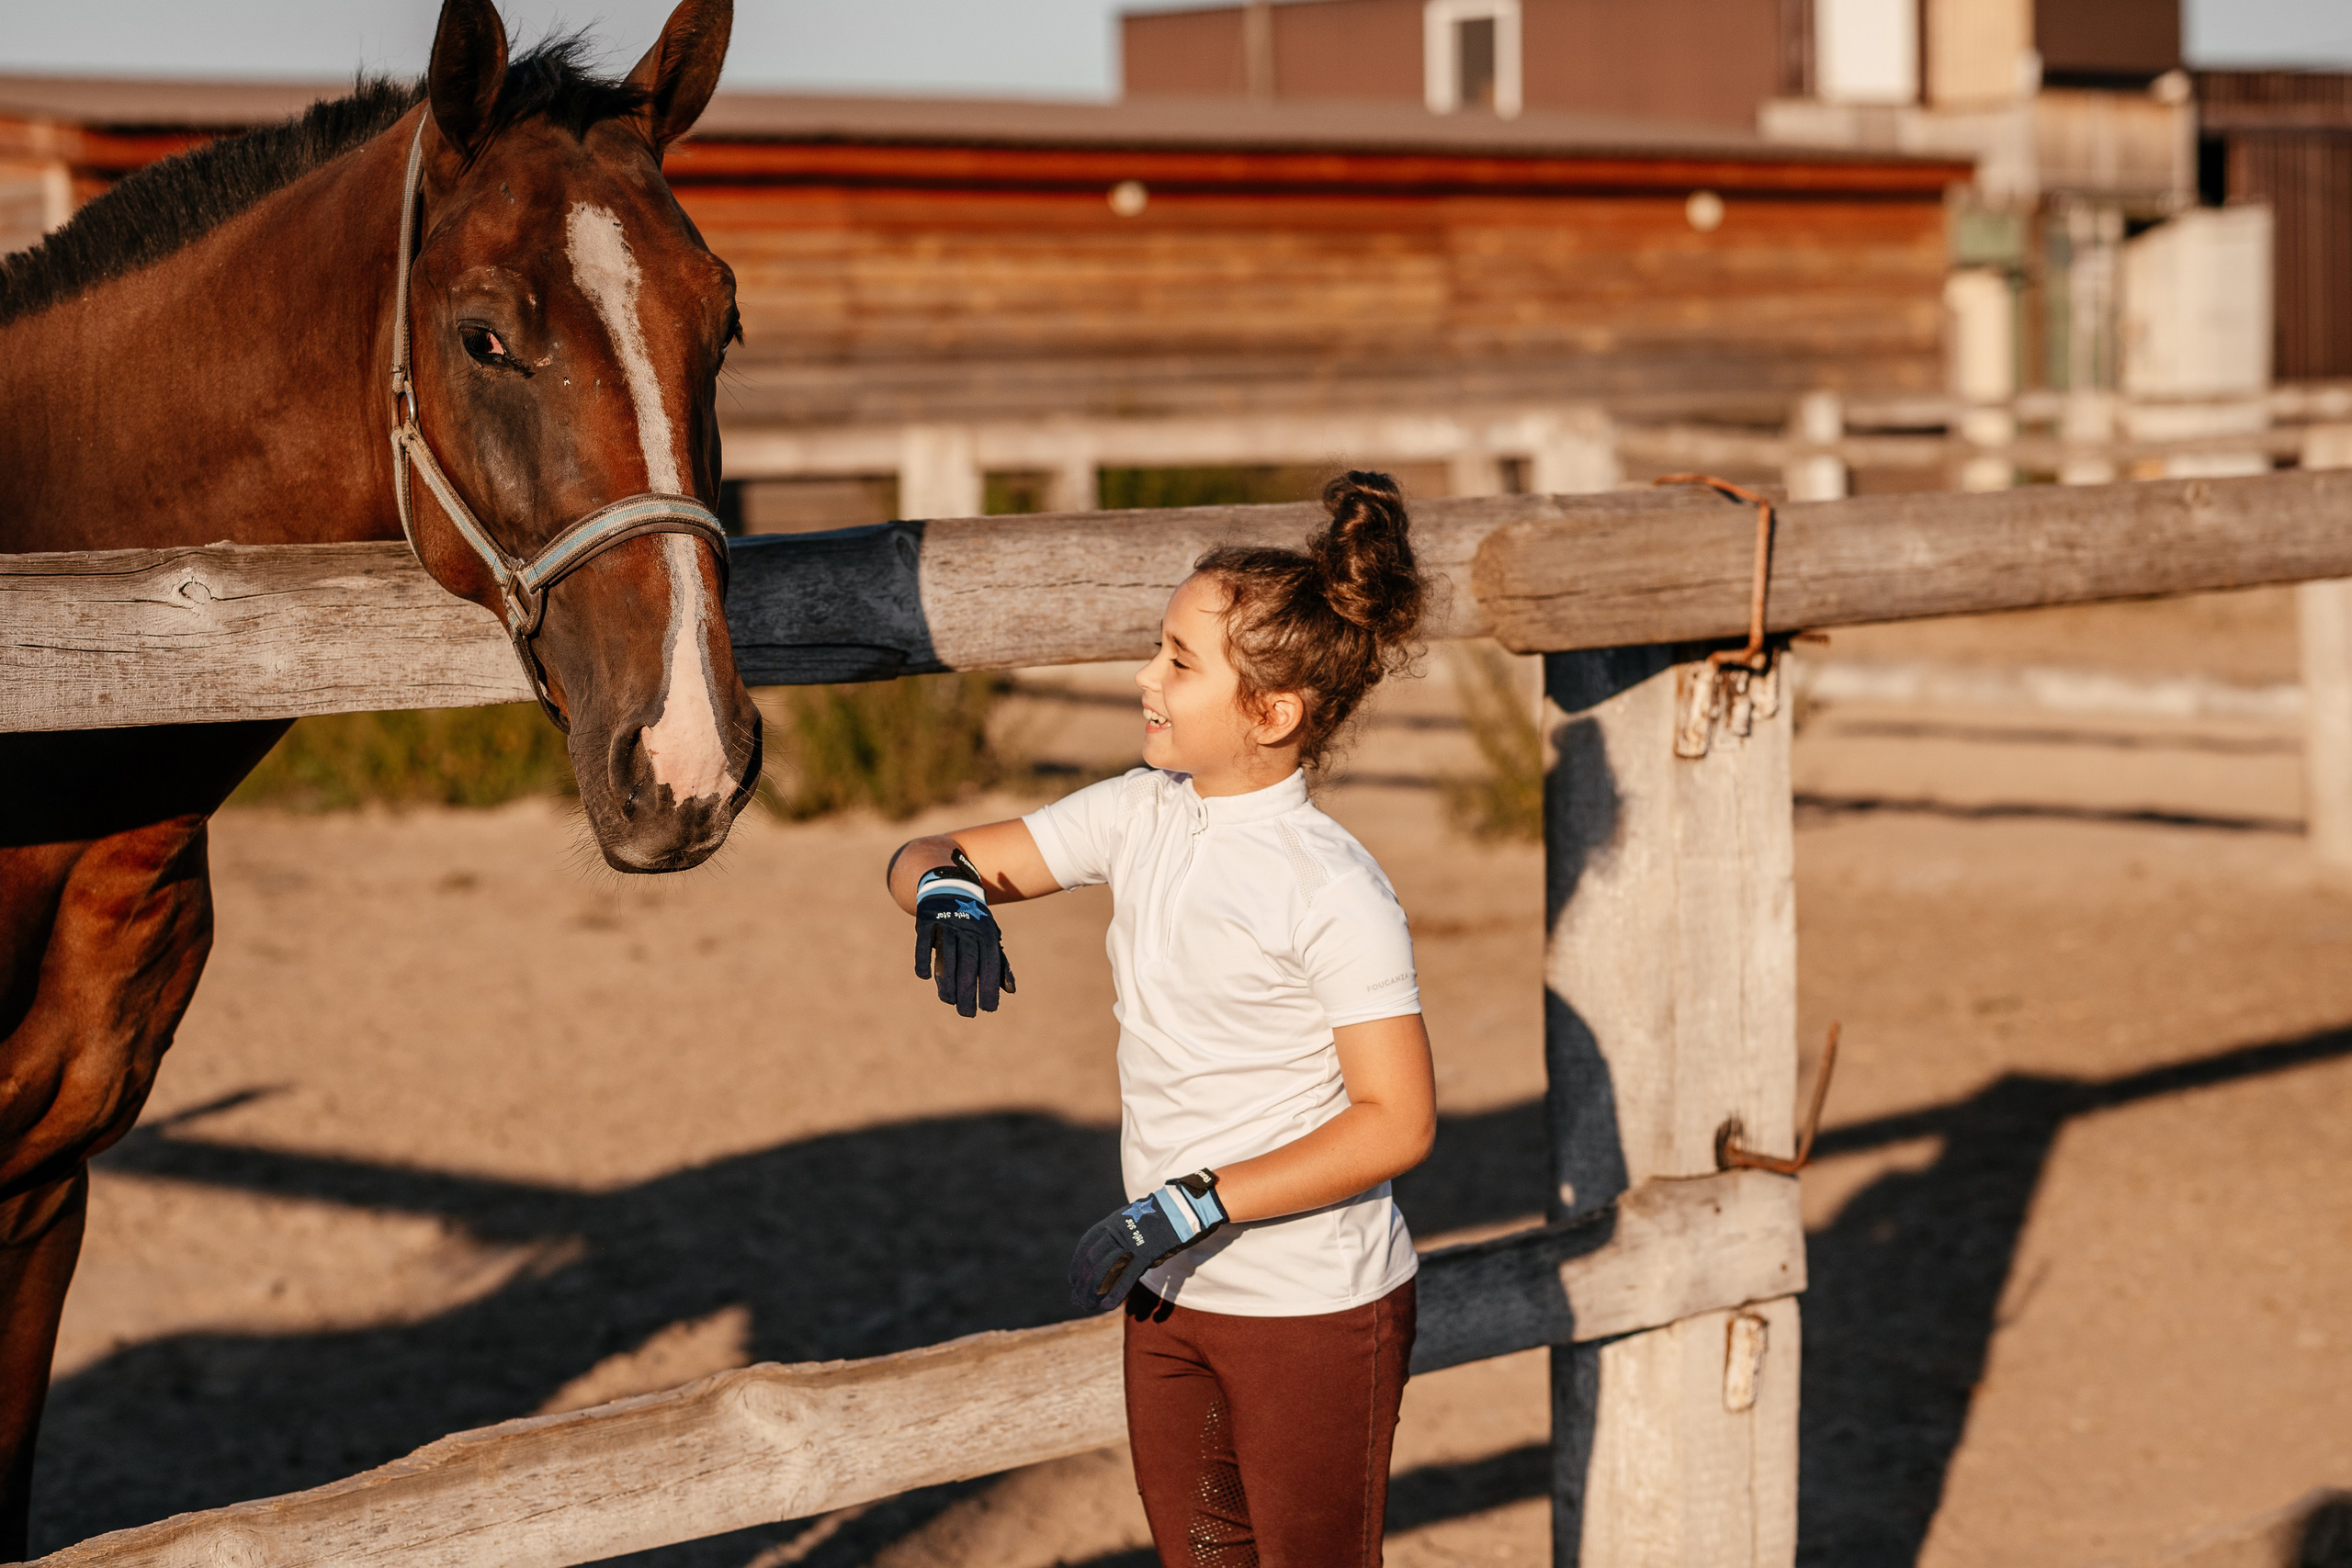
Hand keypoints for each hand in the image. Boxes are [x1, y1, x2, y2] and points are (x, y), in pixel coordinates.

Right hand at [914, 850, 1014, 1016]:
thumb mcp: (989, 937)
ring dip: (947, 980)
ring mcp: (947, 922)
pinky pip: (924, 940)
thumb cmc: (974, 920)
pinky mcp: (927, 918)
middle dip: (968, 989)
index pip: (990, 964)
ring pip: (947, 954)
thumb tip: (1011, 991)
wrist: (950, 884)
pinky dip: (923, 957)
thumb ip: (999, 963)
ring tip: (948, 1001)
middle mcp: (968, 927)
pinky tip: (924, 977)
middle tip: (967, 1013)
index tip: (988, 1009)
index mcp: (986, 933)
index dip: (989, 986)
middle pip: (969, 963)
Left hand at [1068, 1171, 1226, 1312]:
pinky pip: (1126, 1277)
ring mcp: (1131, 1243)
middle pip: (1093, 1262)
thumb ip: (1121, 1234)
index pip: (1086, 1246)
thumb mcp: (1134, 1219)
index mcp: (1112, 1222)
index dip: (1077, 1265)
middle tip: (1078, 1299)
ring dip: (1094, 1291)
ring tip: (1088, 1305)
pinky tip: (1107, 1306)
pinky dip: (1114, 1293)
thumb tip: (1112, 1251)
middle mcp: (1117, 1232)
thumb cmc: (1161, 1216)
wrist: (1183, 1207)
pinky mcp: (1146, 1254)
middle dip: (1083, 1283)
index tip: (1073, 1280)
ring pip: (1105, 1271)